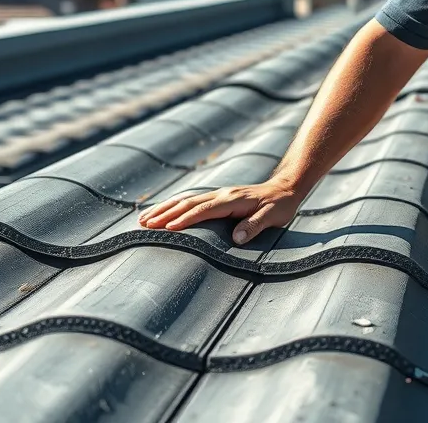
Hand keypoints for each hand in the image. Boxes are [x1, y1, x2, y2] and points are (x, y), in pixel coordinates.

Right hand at [138, 179, 302, 244]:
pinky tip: (162, 212)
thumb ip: (254, 226)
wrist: (284, 188)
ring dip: (164, 208)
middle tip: (145, 224)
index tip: (167, 228)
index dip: (185, 219)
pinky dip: (173, 205)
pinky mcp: (216, 197)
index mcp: (231, 200)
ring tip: (143, 218)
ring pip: (185, 200)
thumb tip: (237, 238)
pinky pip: (190, 200)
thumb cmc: (279, 206)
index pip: (203, 210)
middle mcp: (220, 194)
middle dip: (165, 213)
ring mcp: (217, 194)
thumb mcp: (272, 217)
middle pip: (187, 203)